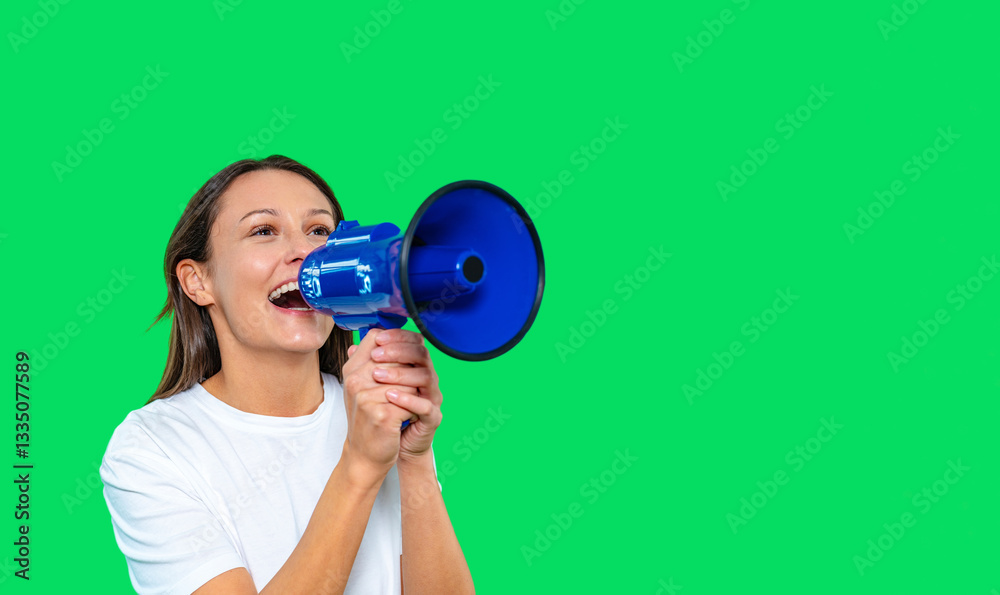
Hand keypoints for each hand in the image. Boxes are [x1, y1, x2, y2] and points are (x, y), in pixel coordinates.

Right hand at [340, 329, 415, 482]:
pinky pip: (411, 401)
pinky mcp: (382, 415)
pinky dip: (414, 409)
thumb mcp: (365, 387)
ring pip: (408, 381)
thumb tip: (384, 334)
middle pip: (397, 358)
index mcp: (352, 370)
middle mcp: (355, 381)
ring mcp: (366, 398)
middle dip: (410, 372)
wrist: (365, 455)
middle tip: (411, 387)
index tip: (411, 350)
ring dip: (414, 393)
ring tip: (406, 405)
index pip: (377, 338)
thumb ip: (373, 361)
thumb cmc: (369, 419)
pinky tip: (407, 417)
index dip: (398, 339)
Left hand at [363, 329, 442, 462]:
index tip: (378, 339)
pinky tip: (390, 396)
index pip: (414, 342)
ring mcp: (432, 398)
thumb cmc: (382, 413)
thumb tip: (353, 346)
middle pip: (421, 354)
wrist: (386, 446)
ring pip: (426, 376)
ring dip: (400, 374)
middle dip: (397, 351)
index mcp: (415, 367)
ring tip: (377, 376)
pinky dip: (409, 399)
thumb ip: (367, 366)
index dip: (398, 337)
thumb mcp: (371, 387)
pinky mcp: (433, 418)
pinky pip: (427, 406)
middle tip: (375, 356)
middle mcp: (427, 379)